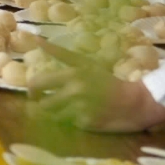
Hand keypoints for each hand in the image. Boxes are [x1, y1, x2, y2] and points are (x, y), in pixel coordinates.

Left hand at [30, 43, 164, 131]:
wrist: (133, 102)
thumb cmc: (106, 81)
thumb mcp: (84, 64)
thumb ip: (59, 53)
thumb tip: (36, 39)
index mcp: (71, 75)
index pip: (37, 83)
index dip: (31, 91)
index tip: (34, 94)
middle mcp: (74, 91)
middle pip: (42, 105)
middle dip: (41, 106)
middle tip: (45, 105)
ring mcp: (80, 108)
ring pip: (52, 116)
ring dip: (55, 115)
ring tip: (64, 110)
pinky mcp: (86, 124)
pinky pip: (68, 125)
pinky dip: (70, 122)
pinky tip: (81, 117)